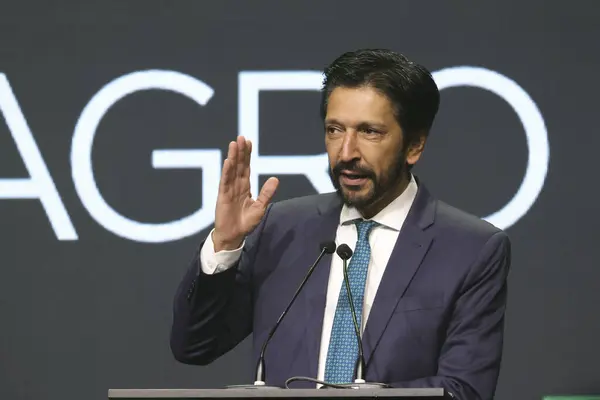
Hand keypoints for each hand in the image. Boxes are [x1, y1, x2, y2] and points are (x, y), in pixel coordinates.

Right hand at [212, 136, 278, 251]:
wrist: (234, 236)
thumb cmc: (246, 223)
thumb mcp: (260, 207)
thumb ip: (267, 193)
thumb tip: (276, 179)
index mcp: (245, 187)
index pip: (247, 168)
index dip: (248, 155)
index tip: (249, 142)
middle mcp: (236, 185)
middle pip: (239, 165)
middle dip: (241, 152)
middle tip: (241, 137)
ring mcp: (229, 189)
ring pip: (232, 170)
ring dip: (233, 157)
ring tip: (234, 144)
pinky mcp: (223, 196)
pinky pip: (225, 181)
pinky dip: (227, 171)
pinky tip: (228, 161)